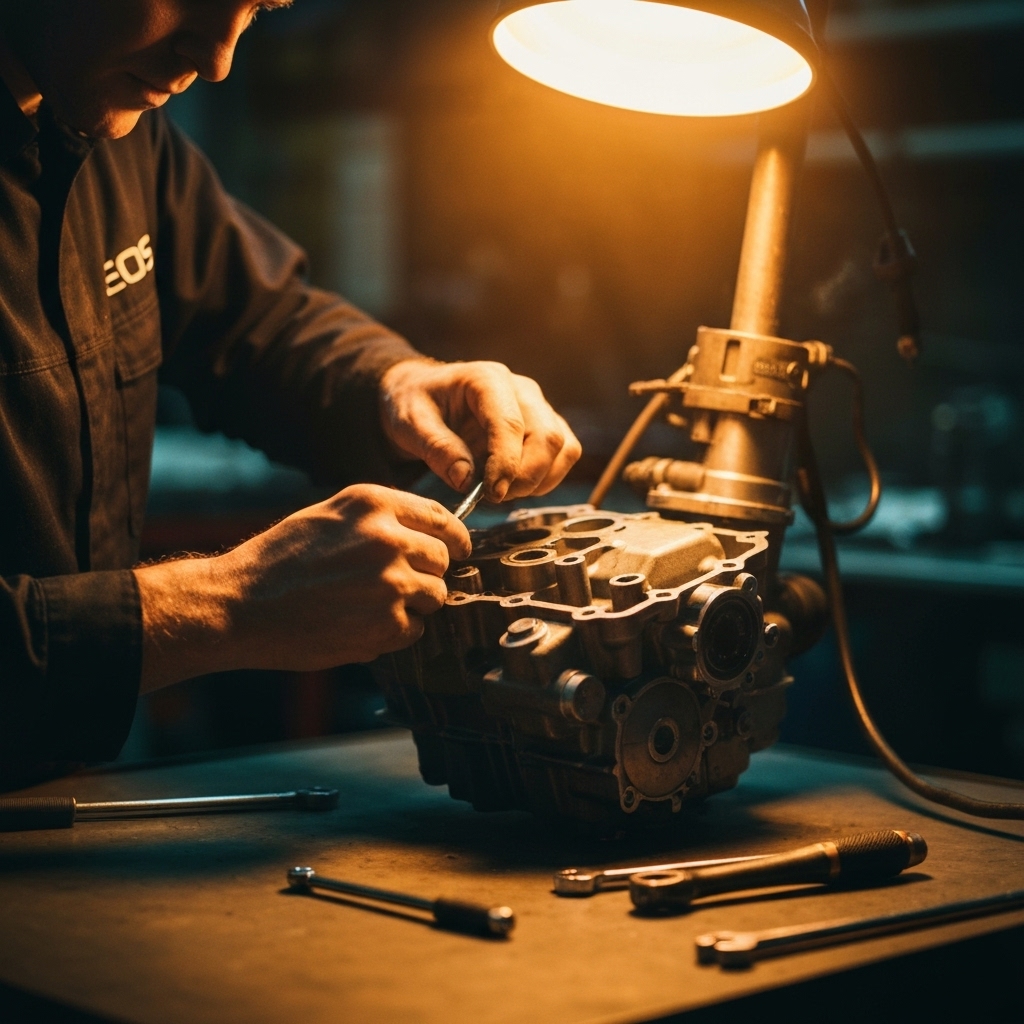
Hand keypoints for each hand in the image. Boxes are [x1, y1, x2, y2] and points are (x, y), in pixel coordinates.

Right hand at [134, 485, 471, 689]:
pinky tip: (359, 624)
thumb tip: (431, 533)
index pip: (442, 518)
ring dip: (413, 603)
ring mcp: (391, 584)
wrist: (240, 604)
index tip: (458, 548)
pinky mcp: (386, 625)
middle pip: (442, 559)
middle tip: (393, 583)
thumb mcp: (331, 515)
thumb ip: (381, 518)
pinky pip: (414, 629)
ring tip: (370, 604)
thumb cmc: (281, 559)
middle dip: (426, 572)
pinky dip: (395, 632)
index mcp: (375, 504)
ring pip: (435, 595)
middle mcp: (389, 539)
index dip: (455, 537)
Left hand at [379, 359, 581, 501]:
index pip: (510, 423)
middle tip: (493, 497)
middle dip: (525, 477)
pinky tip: (515, 485)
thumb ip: (437, 449)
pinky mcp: (545, 426)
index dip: (506, 463)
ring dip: (539, 480)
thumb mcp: (410, 423)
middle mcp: (521, 389)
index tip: (492, 494)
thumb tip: (466, 480)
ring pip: (563, 448)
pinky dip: (546, 478)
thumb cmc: (417, 404)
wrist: (425, 396)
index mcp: (487, 380)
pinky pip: (565, 454)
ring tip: (501, 490)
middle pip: (547, 437)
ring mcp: (538, 407)